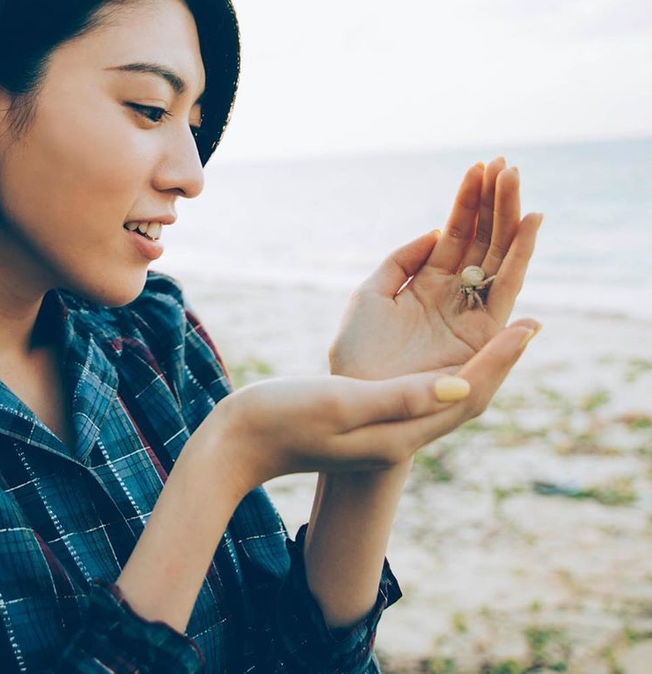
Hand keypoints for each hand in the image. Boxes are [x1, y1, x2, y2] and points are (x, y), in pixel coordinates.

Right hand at [217, 319, 539, 492]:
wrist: (238, 444)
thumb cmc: (281, 418)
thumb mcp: (342, 401)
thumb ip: (401, 396)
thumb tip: (462, 385)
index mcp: (399, 435)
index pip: (466, 395)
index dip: (499, 360)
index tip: (528, 324)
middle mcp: (400, 436)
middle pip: (466, 396)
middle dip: (498, 360)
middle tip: (528, 322)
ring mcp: (383, 431)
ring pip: (446, 392)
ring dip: (474, 359)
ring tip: (494, 325)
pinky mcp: (368, 419)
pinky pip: (421, 388)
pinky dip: (439, 362)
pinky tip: (436, 341)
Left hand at [329, 157, 541, 380]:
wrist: (360, 400)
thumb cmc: (358, 353)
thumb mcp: (371, 295)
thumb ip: (402, 261)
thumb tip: (434, 232)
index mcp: (427, 282)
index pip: (456, 234)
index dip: (468, 201)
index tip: (481, 166)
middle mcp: (455, 295)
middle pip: (484, 240)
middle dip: (495, 202)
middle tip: (507, 163)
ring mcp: (471, 313)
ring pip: (499, 256)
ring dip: (510, 218)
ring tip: (516, 181)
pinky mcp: (483, 334)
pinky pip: (507, 288)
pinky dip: (521, 255)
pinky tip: (531, 223)